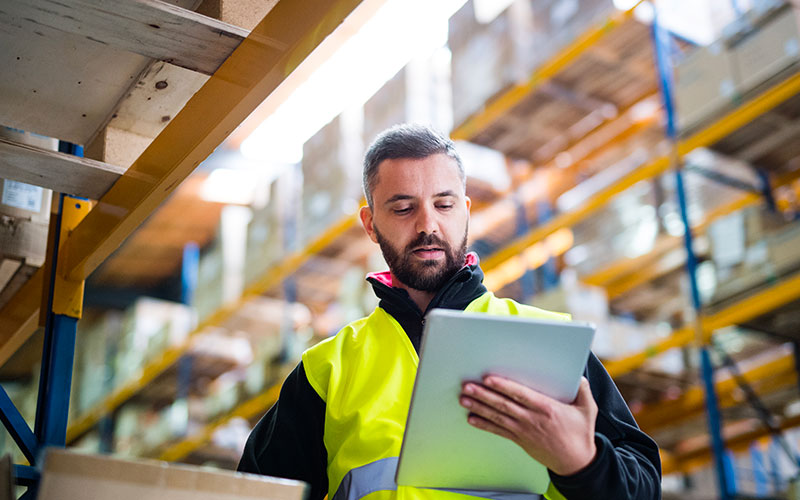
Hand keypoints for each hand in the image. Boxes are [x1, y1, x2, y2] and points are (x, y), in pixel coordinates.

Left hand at [459, 375, 597, 475]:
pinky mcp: (520, 440)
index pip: (520, 395)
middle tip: (467, 386)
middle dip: (484, 395)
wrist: (576, 462)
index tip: (489, 379)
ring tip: (464, 399)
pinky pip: (499, 431)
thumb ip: (583, 390)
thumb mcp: (588, 409)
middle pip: (503, 405)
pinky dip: (484, 425)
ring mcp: (524, 430)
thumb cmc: (580, 434)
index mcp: (546, 408)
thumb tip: (579, 375)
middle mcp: (531, 419)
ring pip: (497, 417)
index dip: (504, 386)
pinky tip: (471, 419)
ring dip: (479, 407)